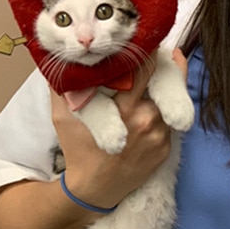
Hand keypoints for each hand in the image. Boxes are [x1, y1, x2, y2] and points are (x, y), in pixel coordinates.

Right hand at [50, 54, 175, 208]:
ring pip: (169, 100)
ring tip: (155, 71)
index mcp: (126, 110)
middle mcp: (148, 121)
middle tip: (156, 48)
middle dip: (161, 63)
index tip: (146, 38)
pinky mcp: (167, 148)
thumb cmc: (78, 151)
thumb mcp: (63, 117)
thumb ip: (63, 87)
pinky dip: (163, 109)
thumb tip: (59, 59)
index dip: (148, 50)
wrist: (95, 190)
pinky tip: (152, 101)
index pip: (145, 70)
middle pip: (166, 81)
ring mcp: (161, 136)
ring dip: (162, 87)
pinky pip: (169, 120)